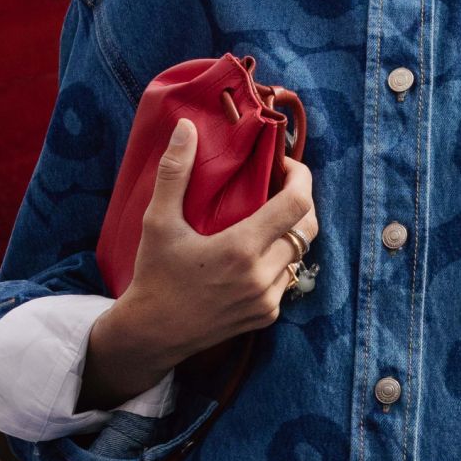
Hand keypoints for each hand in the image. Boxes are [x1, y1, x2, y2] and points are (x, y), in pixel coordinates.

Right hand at [82, 117, 315, 405]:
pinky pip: (287, 279)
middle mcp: (261, 276)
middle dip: (300, 202)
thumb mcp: (157, 222)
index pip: (297, 204)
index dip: (301, 178)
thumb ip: (174, 172)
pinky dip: (279, 260)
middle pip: (308, 228)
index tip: (284, 166)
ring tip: (266, 218)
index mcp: (241, 249)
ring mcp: (267, 299)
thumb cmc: (154, 275)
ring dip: (289, 233)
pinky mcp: (266, 315)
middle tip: (279, 187)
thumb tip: (186, 127)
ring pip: (299, 255)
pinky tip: (256, 251)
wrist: (152, 333)